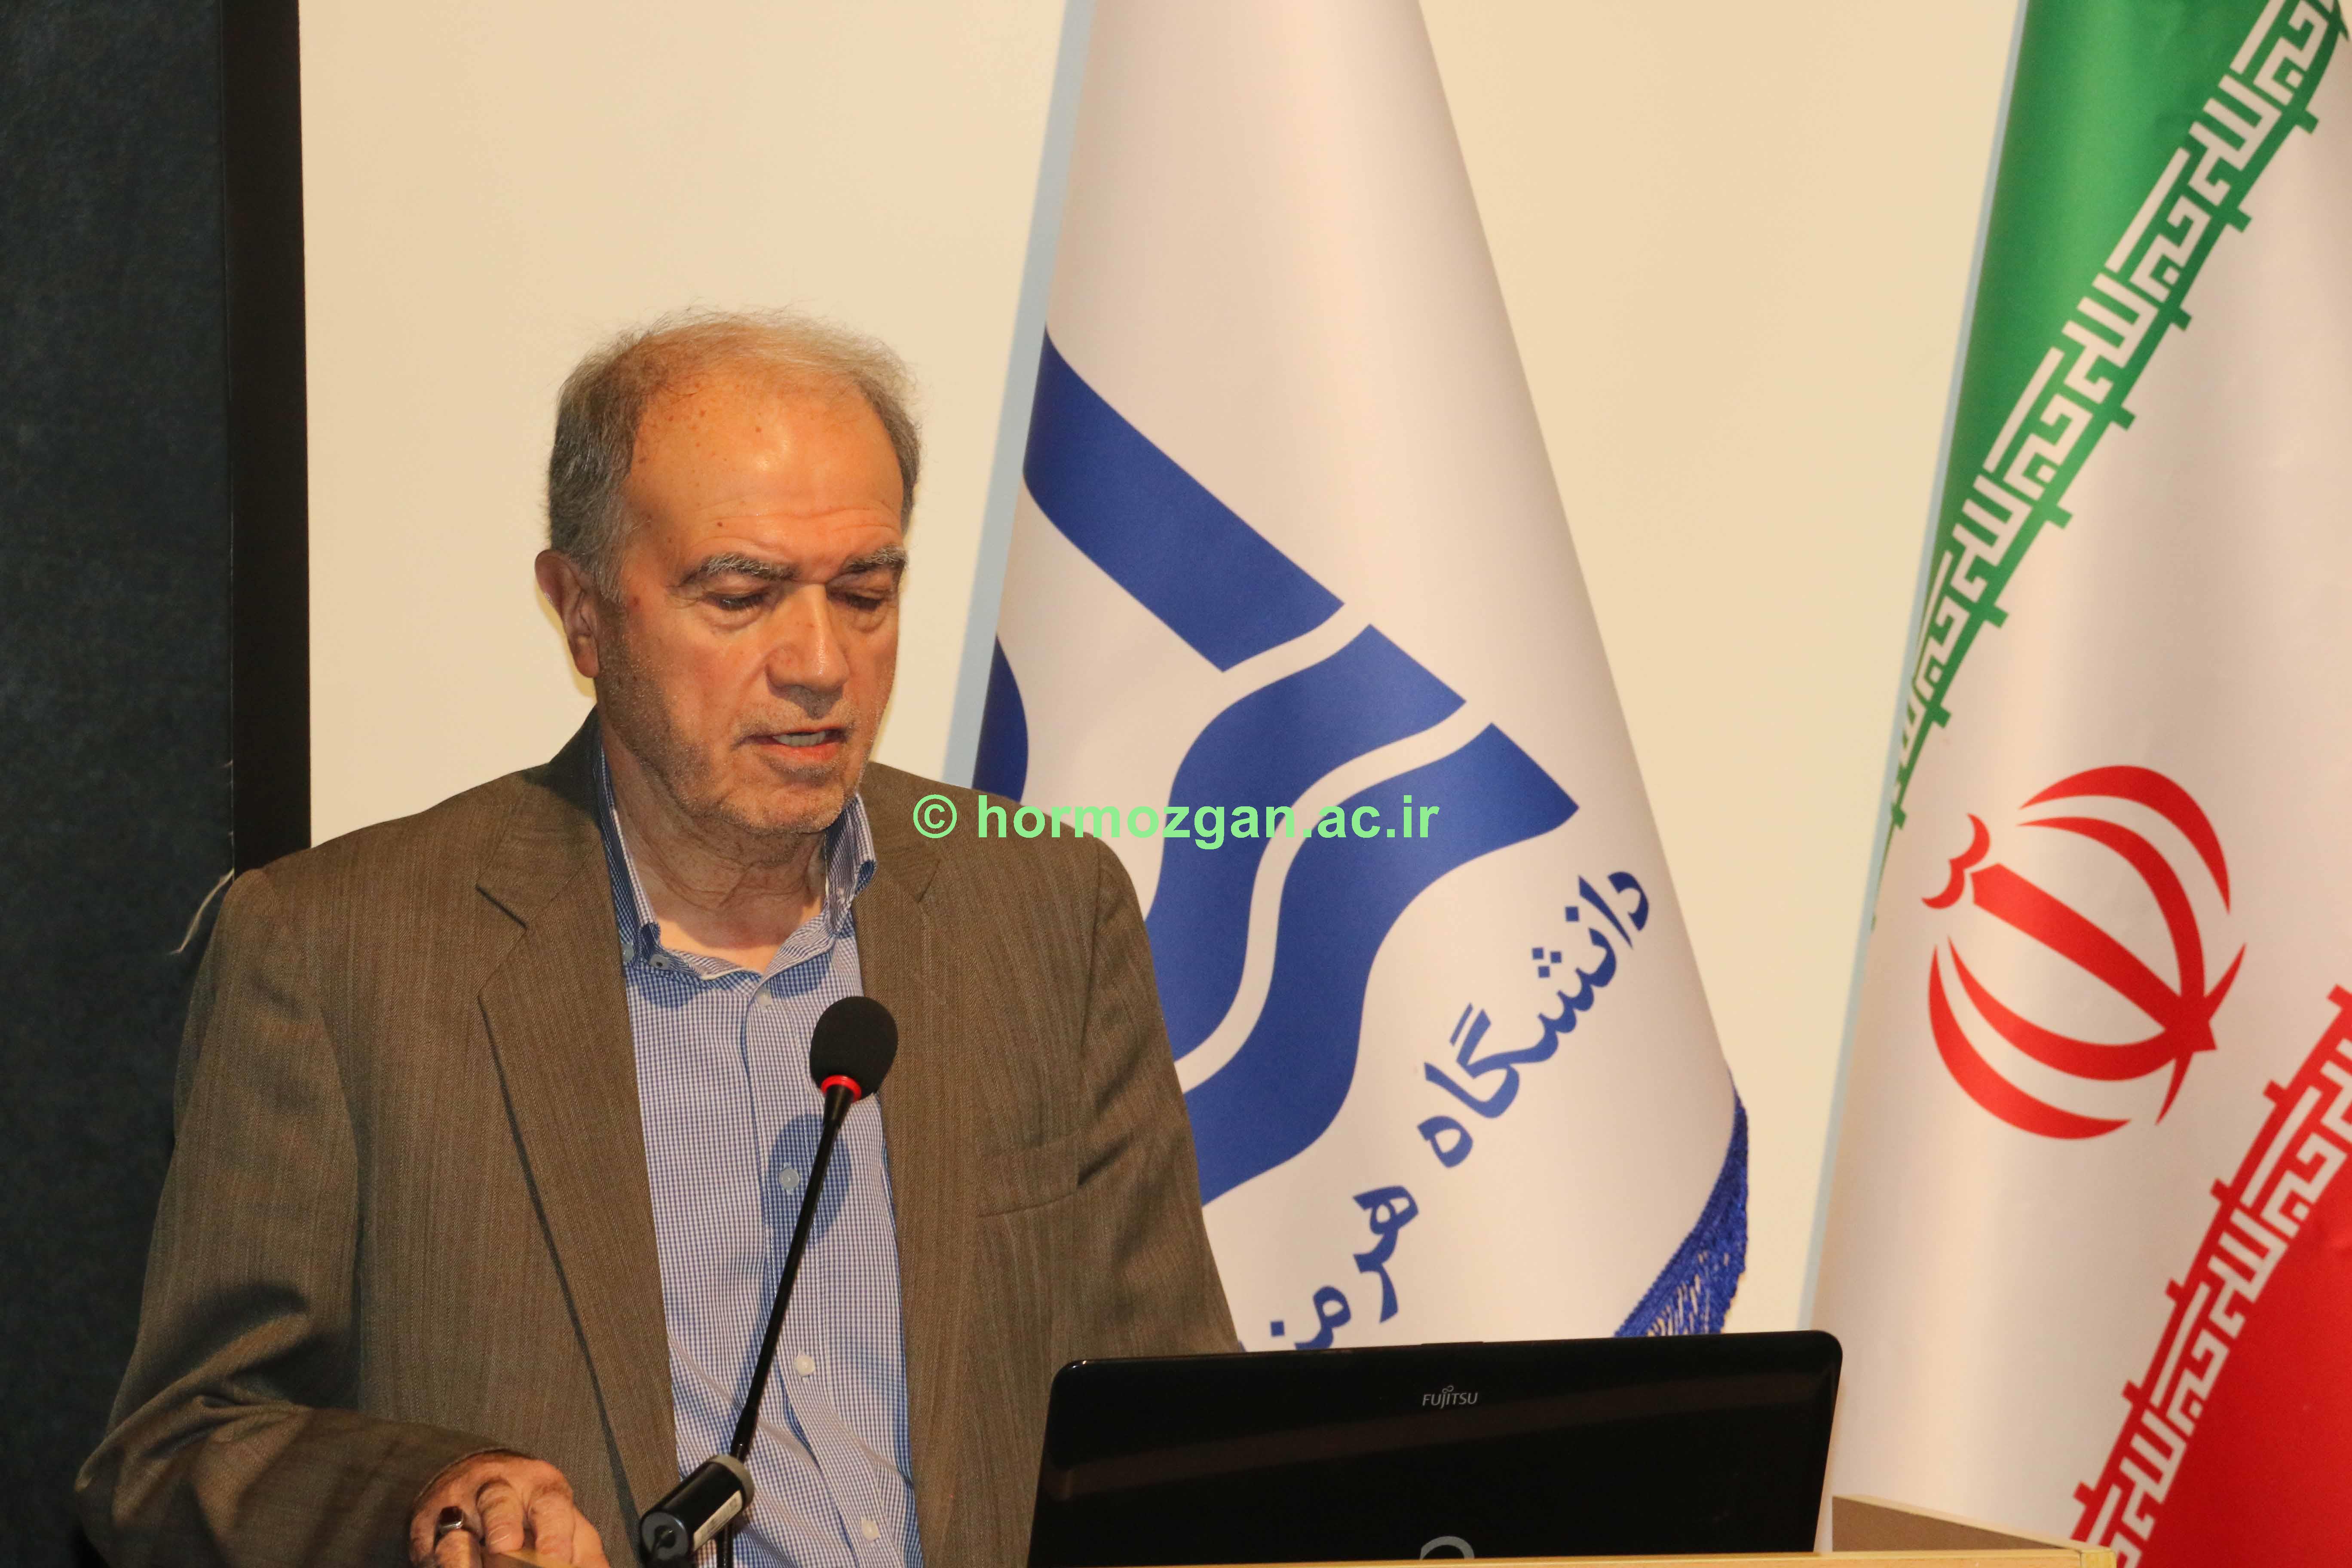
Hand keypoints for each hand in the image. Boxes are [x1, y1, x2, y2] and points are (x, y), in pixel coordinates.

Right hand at [409, 1452, 610, 1567]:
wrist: (471, 1479)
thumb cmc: (530, 1510)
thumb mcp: (564, 1522)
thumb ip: (584, 1552)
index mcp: (541, 1487)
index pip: (550, 1504)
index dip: (554, 1536)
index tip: (558, 1561)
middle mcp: (497, 1488)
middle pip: (500, 1506)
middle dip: (505, 1535)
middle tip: (508, 1552)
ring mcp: (458, 1506)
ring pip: (458, 1528)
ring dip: (465, 1557)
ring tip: (480, 1561)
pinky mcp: (426, 1528)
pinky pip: (431, 1550)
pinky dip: (444, 1565)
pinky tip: (457, 1566)